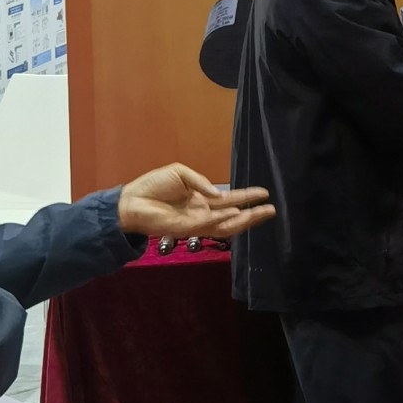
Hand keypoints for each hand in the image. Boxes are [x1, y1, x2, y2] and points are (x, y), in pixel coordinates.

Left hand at [117, 165, 274, 242]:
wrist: (131, 200)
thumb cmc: (153, 186)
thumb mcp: (181, 173)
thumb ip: (201, 182)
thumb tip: (218, 194)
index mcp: (202, 199)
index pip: (229, 199)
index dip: (246, 196)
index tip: (264, 193)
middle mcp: (203, 212)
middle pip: (233, 215)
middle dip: (253, 214)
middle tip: (271, 209)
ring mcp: (197, 222)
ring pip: (226, 225)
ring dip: (245, 220)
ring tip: (263, 214)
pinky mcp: (187, 229)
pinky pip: (209, 225)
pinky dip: (223, 221)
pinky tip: (237, 214)